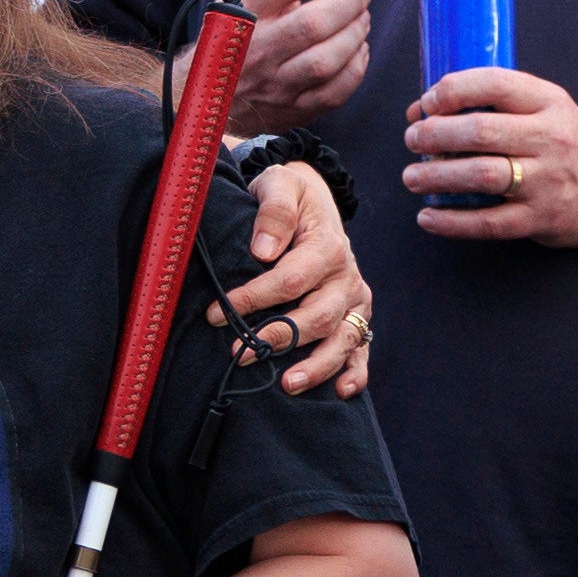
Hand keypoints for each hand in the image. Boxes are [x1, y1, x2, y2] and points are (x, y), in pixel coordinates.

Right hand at [216, 0, 371, 129]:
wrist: (204, 97)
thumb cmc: (235, 38)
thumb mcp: (241, 2)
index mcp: (242, 11)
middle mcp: (256, 49)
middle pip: (314, 22)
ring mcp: (274, 84)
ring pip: (328, 59)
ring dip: (356, 31)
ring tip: (361, 17)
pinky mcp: (292, 110)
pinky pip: (336, 91)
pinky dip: (356, 65)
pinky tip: (357, 49)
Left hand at [216, 164, 375, 397]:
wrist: (315, 202)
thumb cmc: (290, 196)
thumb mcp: (279, 185)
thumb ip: (274, 211)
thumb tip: (263, 252)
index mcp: (327, 246)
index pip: (290, 280)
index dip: (253, 299)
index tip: (216, 314)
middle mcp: (346, 277)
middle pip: (317, 316)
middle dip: (279, 338)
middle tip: (241, 355)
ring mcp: (355, 300)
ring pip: (342, 339)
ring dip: (316, 366)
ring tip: (286, 385)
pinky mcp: (357, 316)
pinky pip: (362, 348)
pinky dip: (355, 372)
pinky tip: (340, 392)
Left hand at [404, 68, 577, 258]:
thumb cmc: (568, 143)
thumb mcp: (546, 108)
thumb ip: (497, 103)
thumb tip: (425, 108)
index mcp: (548, 102)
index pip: (495, 84)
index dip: (452, 90)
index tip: (427, 103)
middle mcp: (549, 139)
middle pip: (481, 131)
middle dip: (435, 134)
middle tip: (412, 139)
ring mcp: (545, 182)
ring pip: (481, 175)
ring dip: (437, 177)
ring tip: (412, 177)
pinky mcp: (539, 219)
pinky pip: (488, 223)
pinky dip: (452, 222)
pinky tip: (427, 218)